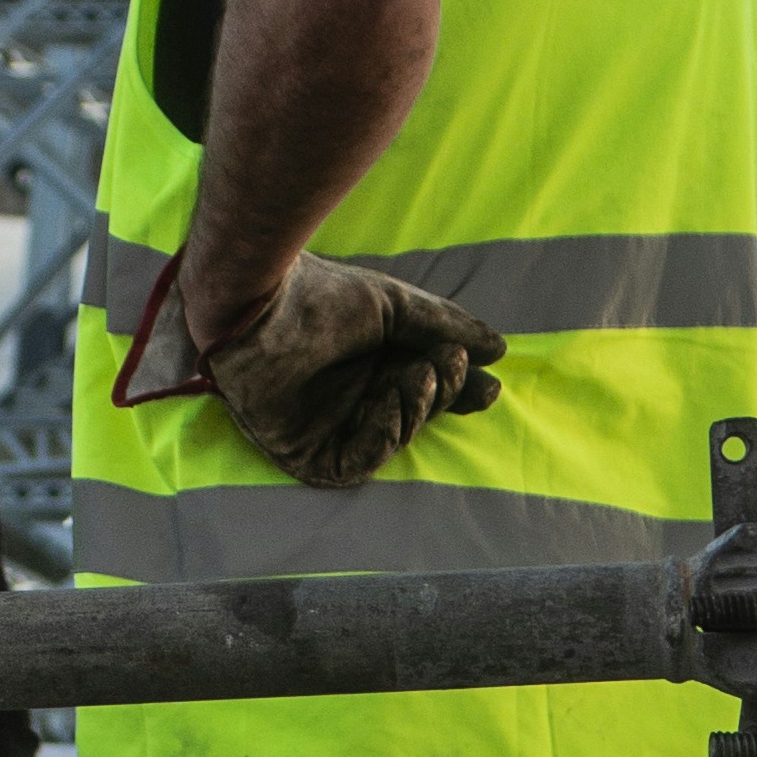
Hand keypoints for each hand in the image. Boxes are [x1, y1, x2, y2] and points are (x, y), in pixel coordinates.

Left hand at [154, 252, 505, 493]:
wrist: (259, 301)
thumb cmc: (320, 294)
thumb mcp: (395, 306)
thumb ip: (445, 326)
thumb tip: (498, 349)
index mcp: (369, 363)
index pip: (424, 388)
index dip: (457, 389)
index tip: (489, 382)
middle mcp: (349, 397)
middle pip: (413, 416)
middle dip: (442, 398)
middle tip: (450, 369)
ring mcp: (326, 427)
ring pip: (390, 439)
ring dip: (415, 411)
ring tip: (419, 375)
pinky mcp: (302, 452)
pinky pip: (355, 462)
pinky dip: (382, 436)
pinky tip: (391, 401)